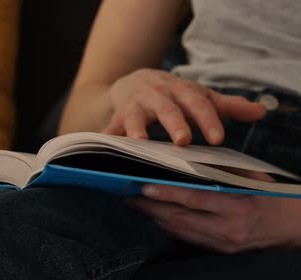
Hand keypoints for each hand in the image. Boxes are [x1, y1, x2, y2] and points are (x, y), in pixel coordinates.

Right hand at [103, 69, 265, 144]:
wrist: (132, 81)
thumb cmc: (172, 95)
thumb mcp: (198, 96)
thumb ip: (227, 106)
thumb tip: (262, 112)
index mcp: (181, 90)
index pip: (198, 103)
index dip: (207, 120)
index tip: (218, 139)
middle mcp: (157, 95)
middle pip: (167, 108)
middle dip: (174, 123)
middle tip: (183, 141)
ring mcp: (134, 105)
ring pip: (135, 116)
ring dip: (136, 129)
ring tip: (140, 143)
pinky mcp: (116, 116)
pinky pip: (110, 127)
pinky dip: (106, 137)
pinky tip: (104, 145)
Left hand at [128, 172, 300, 252]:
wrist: (294, 227)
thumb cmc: (272, 196)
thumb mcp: (252, 178)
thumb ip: (221, 171)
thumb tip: (188, 160)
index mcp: (237, 207)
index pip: (194, 200)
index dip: (166, 194)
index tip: (144, 187)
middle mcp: (228, 230)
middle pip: (180, 219)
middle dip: (151, 207)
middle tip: (129, 196)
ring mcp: (223, 244)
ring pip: (180, 231)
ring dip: (155, 218)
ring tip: (136, 204)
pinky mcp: (220, 252)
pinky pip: (188, 239)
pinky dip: (169, 227)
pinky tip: (156, 216)